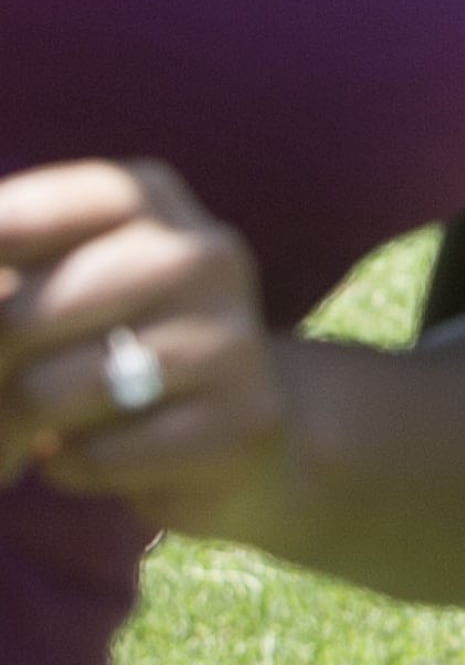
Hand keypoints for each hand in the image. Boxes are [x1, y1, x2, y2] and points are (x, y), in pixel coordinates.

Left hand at [0, 161, 282, 539]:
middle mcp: (201, 254)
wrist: (239, 413)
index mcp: (146, 199)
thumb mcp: (60, 283)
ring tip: (39, 429)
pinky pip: (94, 456)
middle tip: (2, 388)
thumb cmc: (113, 340)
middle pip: (20, 317)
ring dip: (18, 429)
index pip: (11, 221)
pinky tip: (100, 448)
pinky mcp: (241, 419)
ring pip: (48, 393)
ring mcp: (229, 336)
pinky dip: (72, 465)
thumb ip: (5, 282)